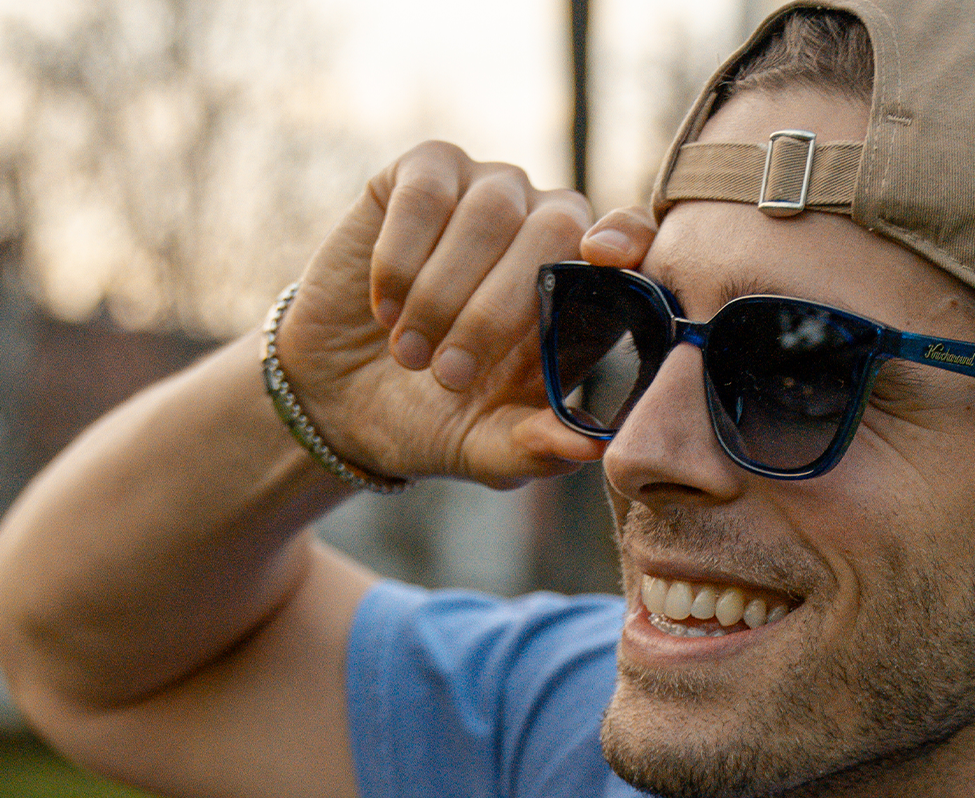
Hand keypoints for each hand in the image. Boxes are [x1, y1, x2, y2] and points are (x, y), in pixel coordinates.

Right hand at [275, 141, 656, 488]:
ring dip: (443, 293)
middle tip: (450, 377)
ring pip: (489, 213)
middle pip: (555, 229)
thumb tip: (590, 447)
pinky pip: (427, 194)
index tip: (603, 259)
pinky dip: (401, 257)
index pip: (633, 238)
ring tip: (409, 355)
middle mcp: (547, 225)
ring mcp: (489, 191)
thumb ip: (537, 448)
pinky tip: (386, 307)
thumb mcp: (486, 448)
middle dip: (499, 308)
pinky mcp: (425, 172)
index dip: (627, 239)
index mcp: (585, 287)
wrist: (342, 396)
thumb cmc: (436, 417)